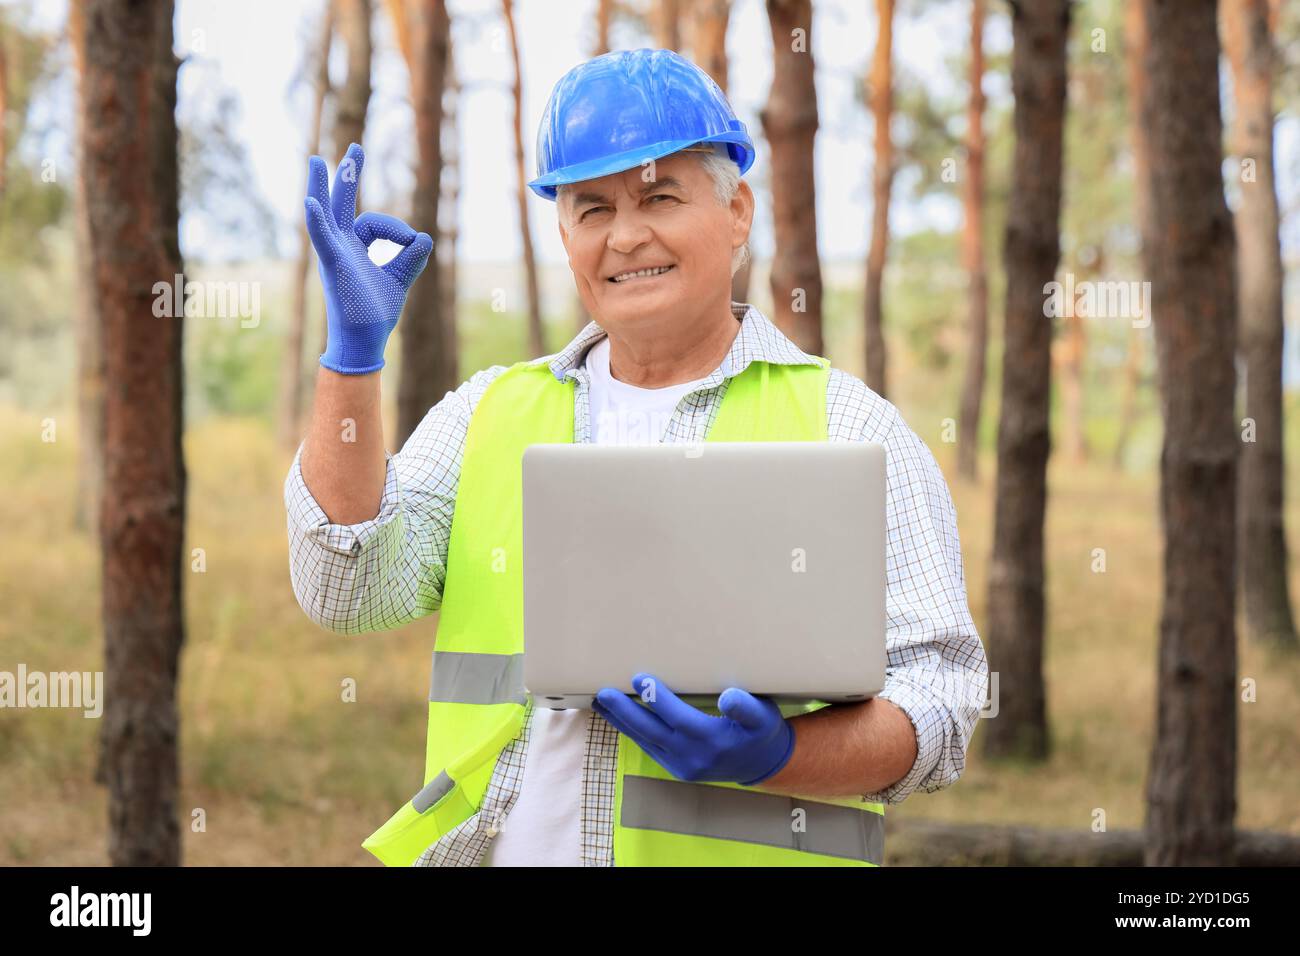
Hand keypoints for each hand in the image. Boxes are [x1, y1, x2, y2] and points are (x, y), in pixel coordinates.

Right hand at [304, 142, 433, 374]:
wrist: (364, 340)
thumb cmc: (375, 312)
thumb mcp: (399, 279)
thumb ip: (412, 258)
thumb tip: (425, 237)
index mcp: (353, 247)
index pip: (373, 222)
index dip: (396, 229)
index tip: (411, 243)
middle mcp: (339, 246)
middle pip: (340, 203)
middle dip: (347, 175)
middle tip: (354, 147)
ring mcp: (333, 254)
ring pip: (326, 213)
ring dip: (322, 187)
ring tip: (317, 161)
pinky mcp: (332, 265)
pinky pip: (322, 238)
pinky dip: (317, 221)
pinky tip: (312, 203)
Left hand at [593, 673, 794, 785]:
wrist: (762, 765)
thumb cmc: (761, 731)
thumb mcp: (763, 716)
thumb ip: (746, 707)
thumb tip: (728, 697)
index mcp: (713, 740)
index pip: (678, 717)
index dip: (657, 698)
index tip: (639, 678)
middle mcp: (693, 757)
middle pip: (652, 732)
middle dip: (626, 711)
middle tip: (604, 692)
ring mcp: (682, 766)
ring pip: (645, 741)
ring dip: (621, 722)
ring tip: (600, 702)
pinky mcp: (676, 769)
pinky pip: (649, 748)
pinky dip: (631, 731)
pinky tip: (617, 717)